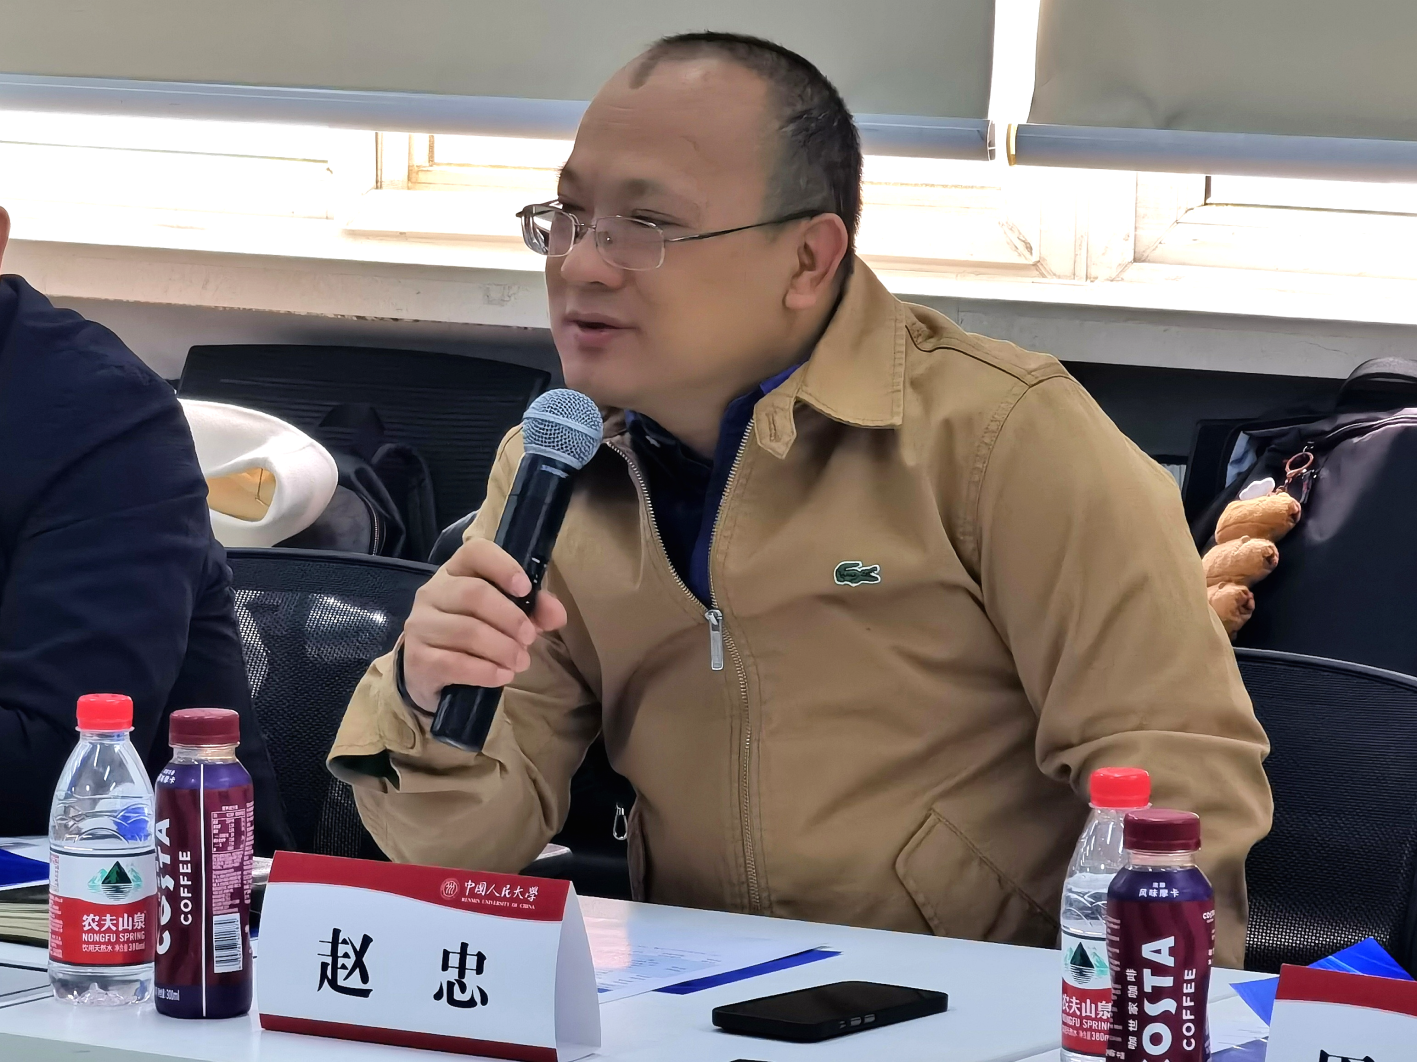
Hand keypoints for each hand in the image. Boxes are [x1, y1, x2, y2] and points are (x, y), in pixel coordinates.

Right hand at [401, 538, 567, 712]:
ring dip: (502, 648)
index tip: (525, 589)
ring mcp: (420, 625)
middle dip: (510, 618)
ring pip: (466, 631)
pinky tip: (502, 676)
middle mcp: (432, 592)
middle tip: (530, 638)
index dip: (503, 567)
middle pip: (474, 594)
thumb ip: (533, 610)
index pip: (475, 552)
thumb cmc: (472, 634)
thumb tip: (557, 614)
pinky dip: (485, 671)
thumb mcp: (504, 616)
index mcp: (455, 572)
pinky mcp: (417, 658)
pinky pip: (454, 663)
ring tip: (521, 662)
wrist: (429, 672)